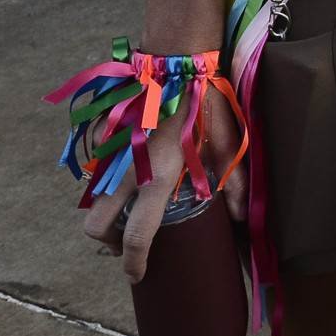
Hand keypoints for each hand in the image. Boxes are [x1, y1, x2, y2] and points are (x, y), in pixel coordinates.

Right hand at [81, 85, 246, 282]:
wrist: (176, 58)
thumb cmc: (205, 100)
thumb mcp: (226, 143)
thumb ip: (234, 183)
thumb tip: (242, 218)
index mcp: (157, 177)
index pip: (137, 235)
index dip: (134, 262)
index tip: (137, 276)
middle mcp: (126, 171)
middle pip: (96, 225)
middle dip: (108, 241)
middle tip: (128, 241)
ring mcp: (110, 154)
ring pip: (93, 199)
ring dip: (107, 212)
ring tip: (131, 210)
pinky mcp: (104, 137)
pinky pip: (97, 171)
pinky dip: (107, 182)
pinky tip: (130, 176)